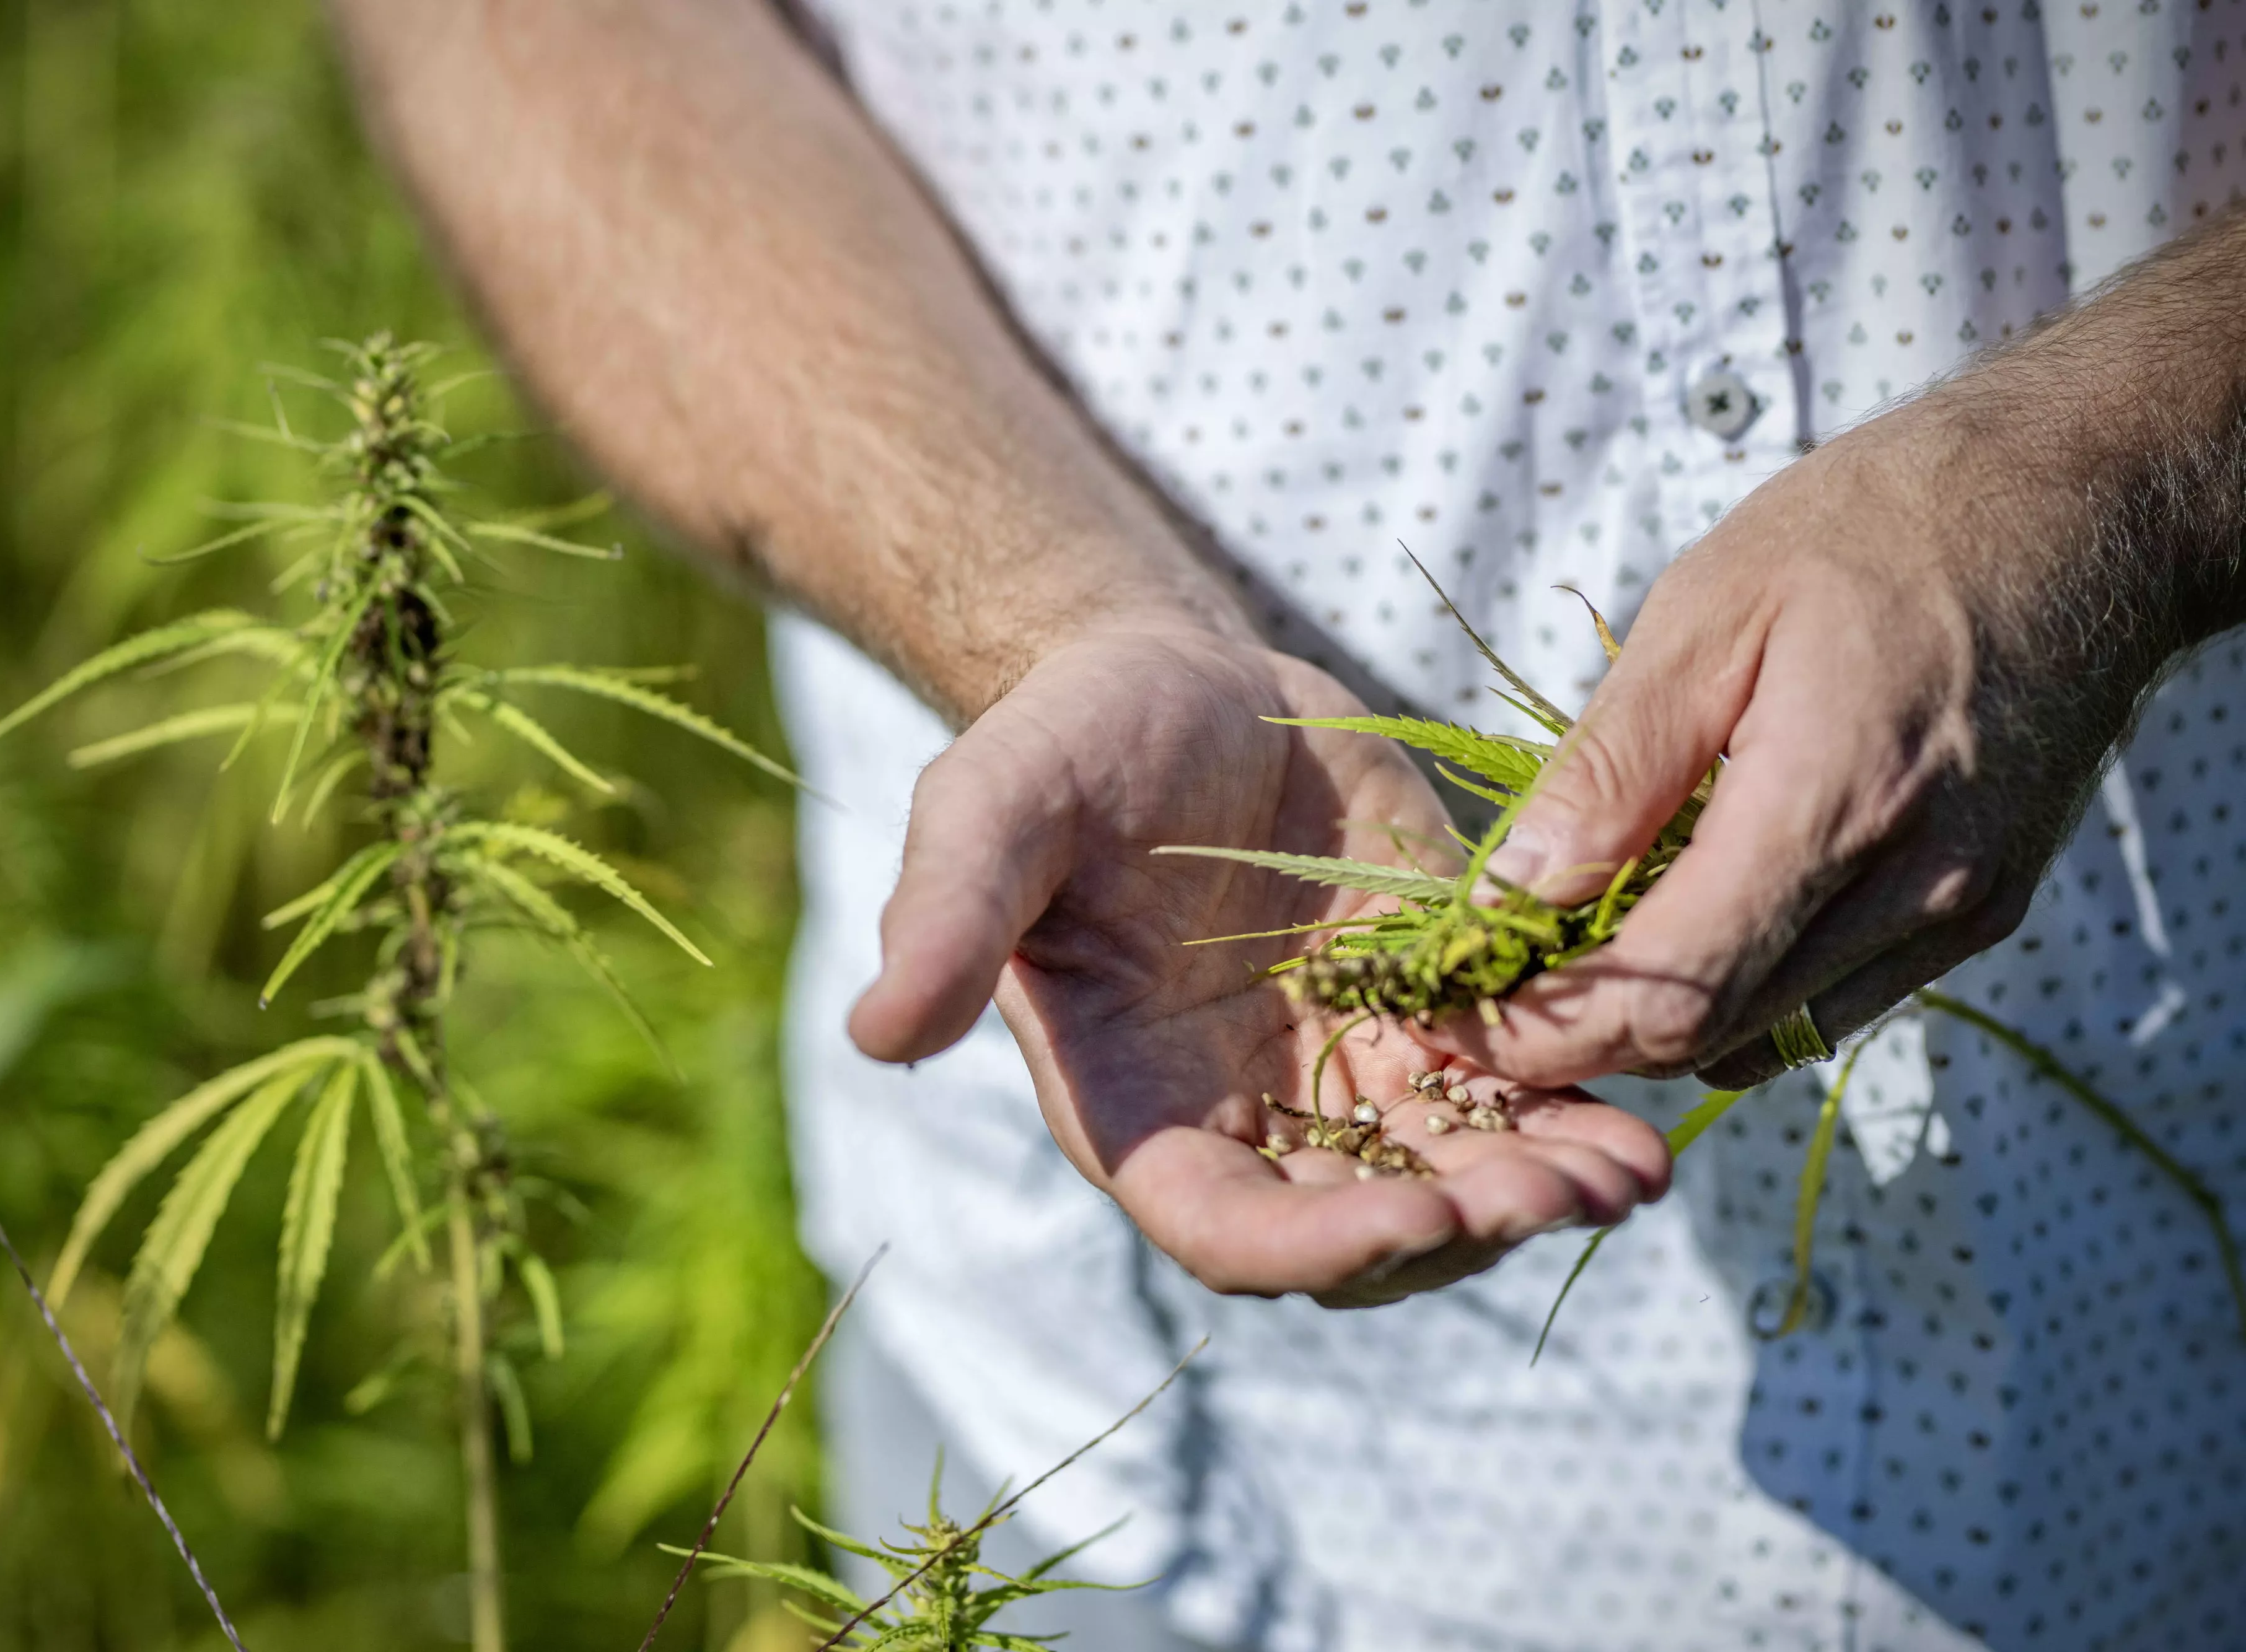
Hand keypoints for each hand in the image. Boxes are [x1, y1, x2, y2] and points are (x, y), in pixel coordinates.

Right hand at [847, 623, 1670, 1302]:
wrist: (1173, 680)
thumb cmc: (1064, 746)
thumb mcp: (993, 809)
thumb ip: (943, 915)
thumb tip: (873, 1030)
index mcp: (1136, 1105)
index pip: (1223, 1227)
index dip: (1313, 1245)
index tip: (1408, 1221)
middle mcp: (1245, 1117)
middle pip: (1359, 1229)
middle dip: (1458, 1230)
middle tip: (1558, 1195)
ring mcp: (1343, 1073)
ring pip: (1449, 1177)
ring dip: (1538, 1188)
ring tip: (1631, 1171)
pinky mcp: (1426, 1010)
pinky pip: (1506, 1088)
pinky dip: (1572, 1108)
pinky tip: (1647, 1105)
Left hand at [1425, 399, 2195, 1090]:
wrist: (2073, 504)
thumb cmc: (1879, 528)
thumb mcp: (1708, 612)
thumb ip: (1611, 768)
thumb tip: (1510, 895)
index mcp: (1836, 801)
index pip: (1671, 991)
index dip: (1549, 1030)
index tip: (1459, 1012)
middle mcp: (1915, 887)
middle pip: (1709, 1038)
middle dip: (1585, 1032)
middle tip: (1496, 979)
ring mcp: (1958, 911)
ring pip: (1766, 1039)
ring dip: (1658, 1015)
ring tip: (1581, 942)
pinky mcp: (1978, 914)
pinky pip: (1828, 1004)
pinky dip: (1738, 987)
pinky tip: (1690, 910)